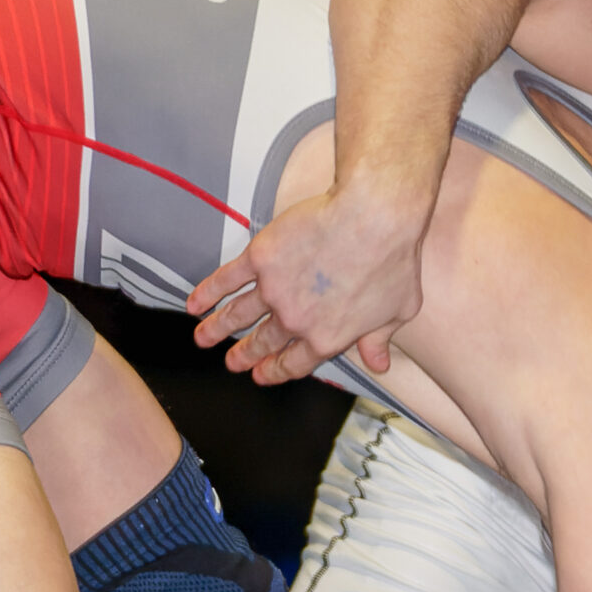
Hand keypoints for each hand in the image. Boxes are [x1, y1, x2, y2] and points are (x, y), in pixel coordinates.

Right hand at [191, 183, 427, 382]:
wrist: (373, 217)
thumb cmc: (393, 260)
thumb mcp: (397, 310)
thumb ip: (380, 340)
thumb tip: (378, 363)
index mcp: (327, 337)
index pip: (296, 363)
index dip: (276, 370)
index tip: (261, 375)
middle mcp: (295, 320)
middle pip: (264, 342)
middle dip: (245, 354)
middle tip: (231, 362)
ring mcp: (274, 289)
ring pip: (238, 315)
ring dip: (217, 328)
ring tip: (202, 338)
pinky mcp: (260, 257)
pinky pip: (226, 280)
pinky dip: (208, 293)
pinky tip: (194, 303)